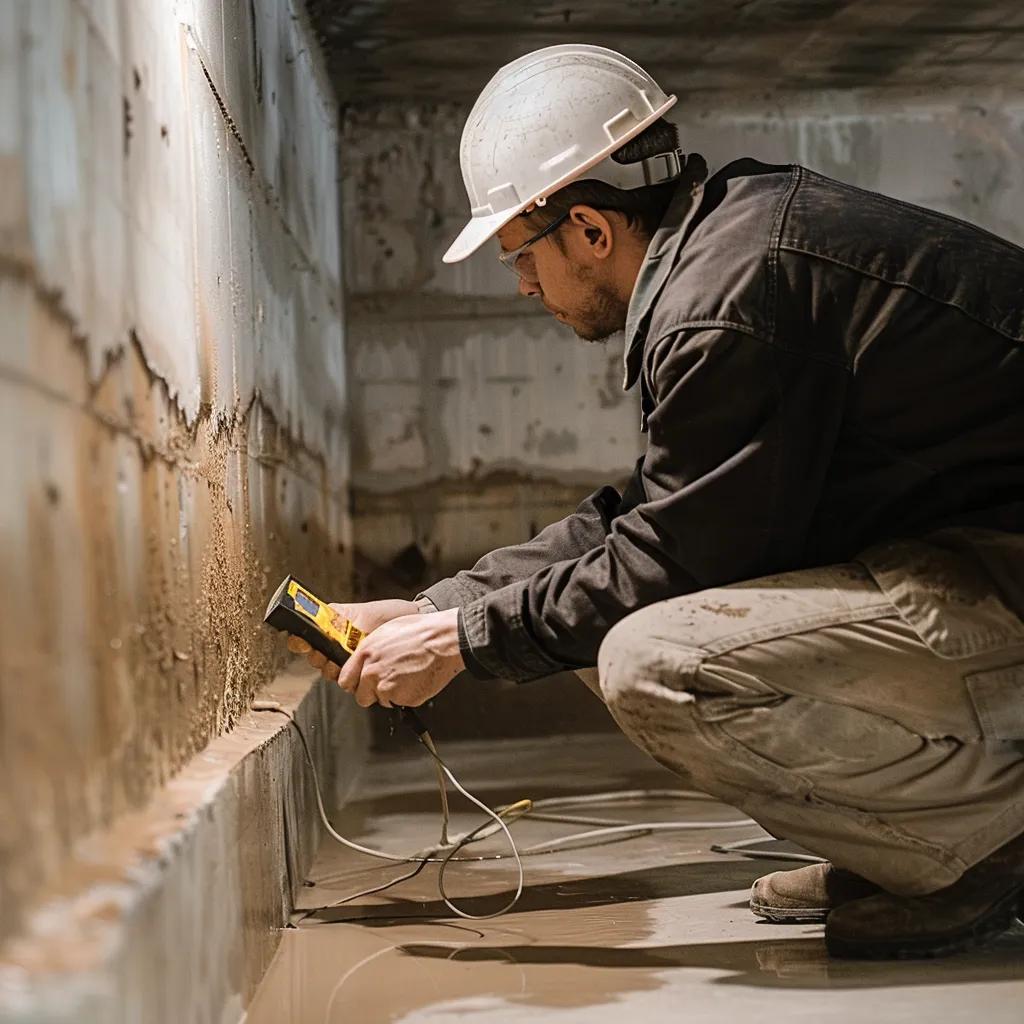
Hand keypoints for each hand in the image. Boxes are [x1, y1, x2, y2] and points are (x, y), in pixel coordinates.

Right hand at [287, 598, 420, 681]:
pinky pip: (348, 678)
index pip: (307, 635)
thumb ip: (339, 617)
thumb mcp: (360, 612)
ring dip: (329, 669)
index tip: (303, 643)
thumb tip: (318, 617)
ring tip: (335, 664)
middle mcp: (336, 643)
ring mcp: (348, 657)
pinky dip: (347, 678)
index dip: (301, 641)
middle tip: (321, 655)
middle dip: (316, 657)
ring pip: (328, 669)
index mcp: (332, 625)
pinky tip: (351, 673)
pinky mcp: (361, 669)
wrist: (412, 625)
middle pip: (314, 655)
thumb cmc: (387, 615)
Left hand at [337, 608, 463, 708]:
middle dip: (372, 693)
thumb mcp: (385, 632)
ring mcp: (387, 688)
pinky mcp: (404, 699)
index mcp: (365, 654)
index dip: (355, 683)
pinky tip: (416, 678)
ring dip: (392, 693)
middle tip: (387, 681)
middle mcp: (372, 673)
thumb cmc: (420, 631)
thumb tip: (364, 661)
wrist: (443, 641)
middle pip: (362, 697)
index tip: (360, 683)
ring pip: (383, 700)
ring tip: (407, 674)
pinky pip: (402, 702)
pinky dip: (408, 695)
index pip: (345, 680)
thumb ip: (370, 651)